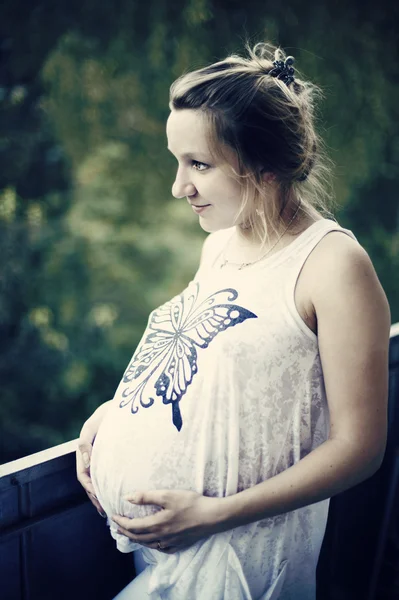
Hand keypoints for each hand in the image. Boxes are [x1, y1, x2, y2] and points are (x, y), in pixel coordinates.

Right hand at [76, 400, 112, 516]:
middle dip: (96, 496)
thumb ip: (87, 441)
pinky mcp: (113, 454)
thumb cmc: (112, 410)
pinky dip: (110, 484)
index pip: (83, 474)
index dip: (90, 488)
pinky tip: (118, 493)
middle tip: (105, 511)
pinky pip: (108, 472)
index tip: (99, 499)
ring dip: (102, 494)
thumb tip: (86, 465)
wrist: (127, 402)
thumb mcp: (97, 423)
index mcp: (86, 446)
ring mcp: (102, 453)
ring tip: (109, 509)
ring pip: (99, 478)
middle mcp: (92, 452)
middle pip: (90, 480)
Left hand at [112, 489, 225, 553]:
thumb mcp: (167, 495)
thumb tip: (127, 497)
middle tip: (117, 526)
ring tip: (130, 534)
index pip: (132, 526)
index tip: (113, 517)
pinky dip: (152, 545)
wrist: (212, 516)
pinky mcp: (180, 544)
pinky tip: (153, 542)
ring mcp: (171, 542)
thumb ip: (146, 496)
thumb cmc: (191, 503)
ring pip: (148, 544)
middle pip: (138, 537)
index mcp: (157, 524)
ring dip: (136, 539)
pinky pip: (161, 549)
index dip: (121, 522)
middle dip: (125, 532)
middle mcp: (161, 536)